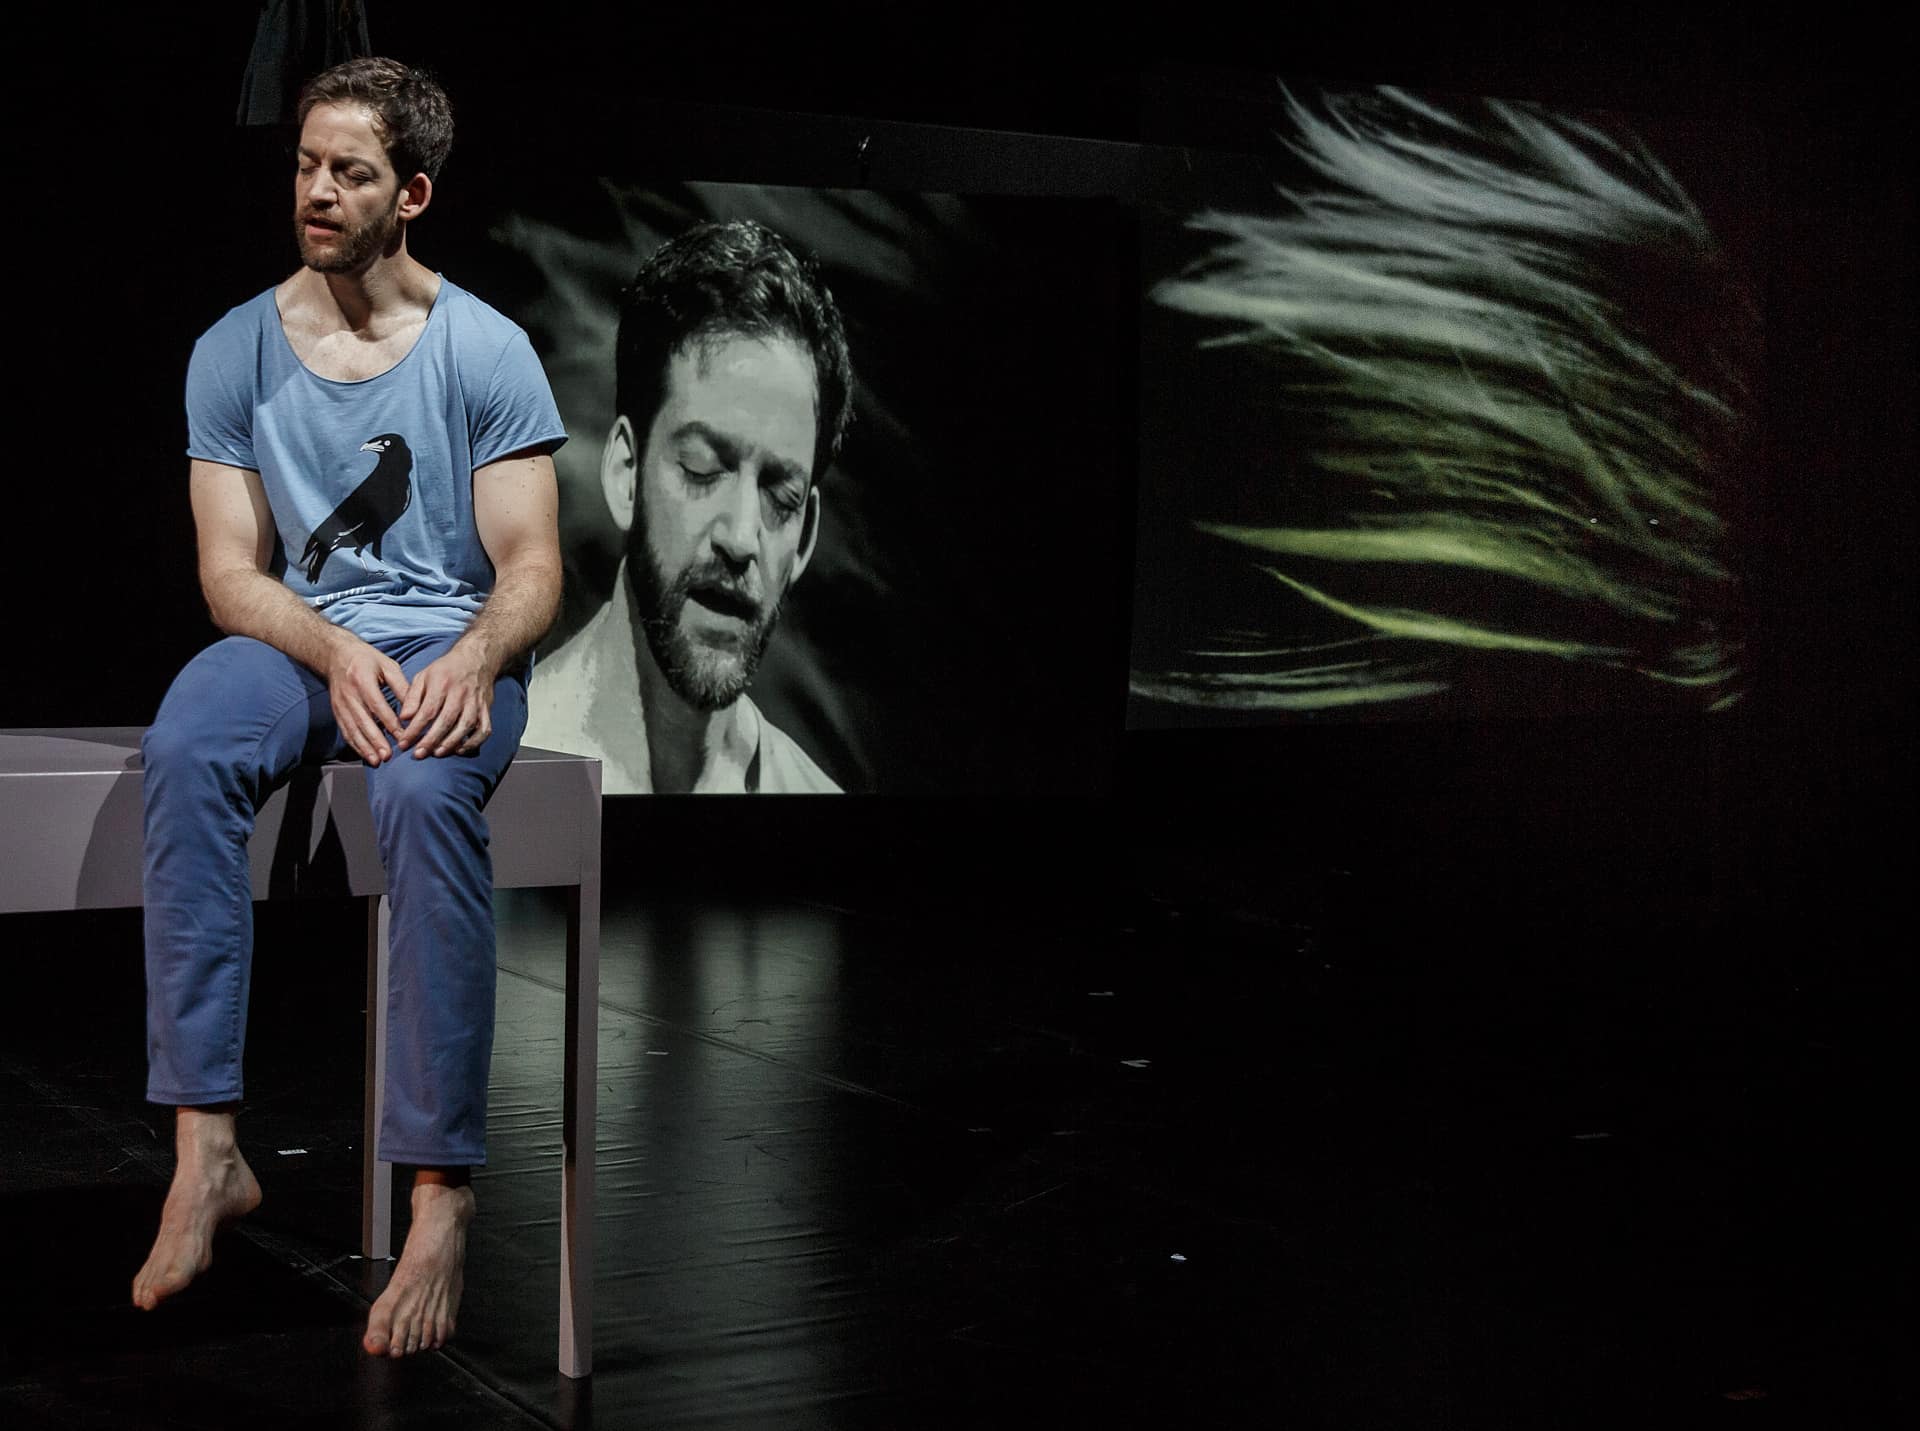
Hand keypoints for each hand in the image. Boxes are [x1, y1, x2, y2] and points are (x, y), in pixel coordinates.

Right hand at [325, 636, 410, 765]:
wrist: (336, 655)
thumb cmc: (367, 659)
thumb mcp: (387, 665)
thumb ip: (402, 686)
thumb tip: (416, 709)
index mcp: (362, 680)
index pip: (378, 706)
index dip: (390, 723)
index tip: (403, 736)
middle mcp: (349, 694)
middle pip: (363, 721)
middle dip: (375, 740)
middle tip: (388, 756)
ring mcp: (340, 704)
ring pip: (352, 729)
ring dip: (364, 747)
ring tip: (376, 761)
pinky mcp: (336, 711)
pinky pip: (345, 730)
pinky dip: (355, 744)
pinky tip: (365, 755)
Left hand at [397, 645, 494, 757]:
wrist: (477, 659)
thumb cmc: (446, 670)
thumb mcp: (424, 676)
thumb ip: (412, 697)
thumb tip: (404, 718)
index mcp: (442, 683)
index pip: (427, 710)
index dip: (415, 729)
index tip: (404, 743)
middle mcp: (461, 693)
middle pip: (446, 721)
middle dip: (431, 740)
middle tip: (418, 754)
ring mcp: (476, 702)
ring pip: (465, 727)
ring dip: (451, 743)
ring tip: (437, 753)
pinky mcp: (487, 710)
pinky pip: (484, 730)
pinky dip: (474, 743)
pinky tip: (460, 750)